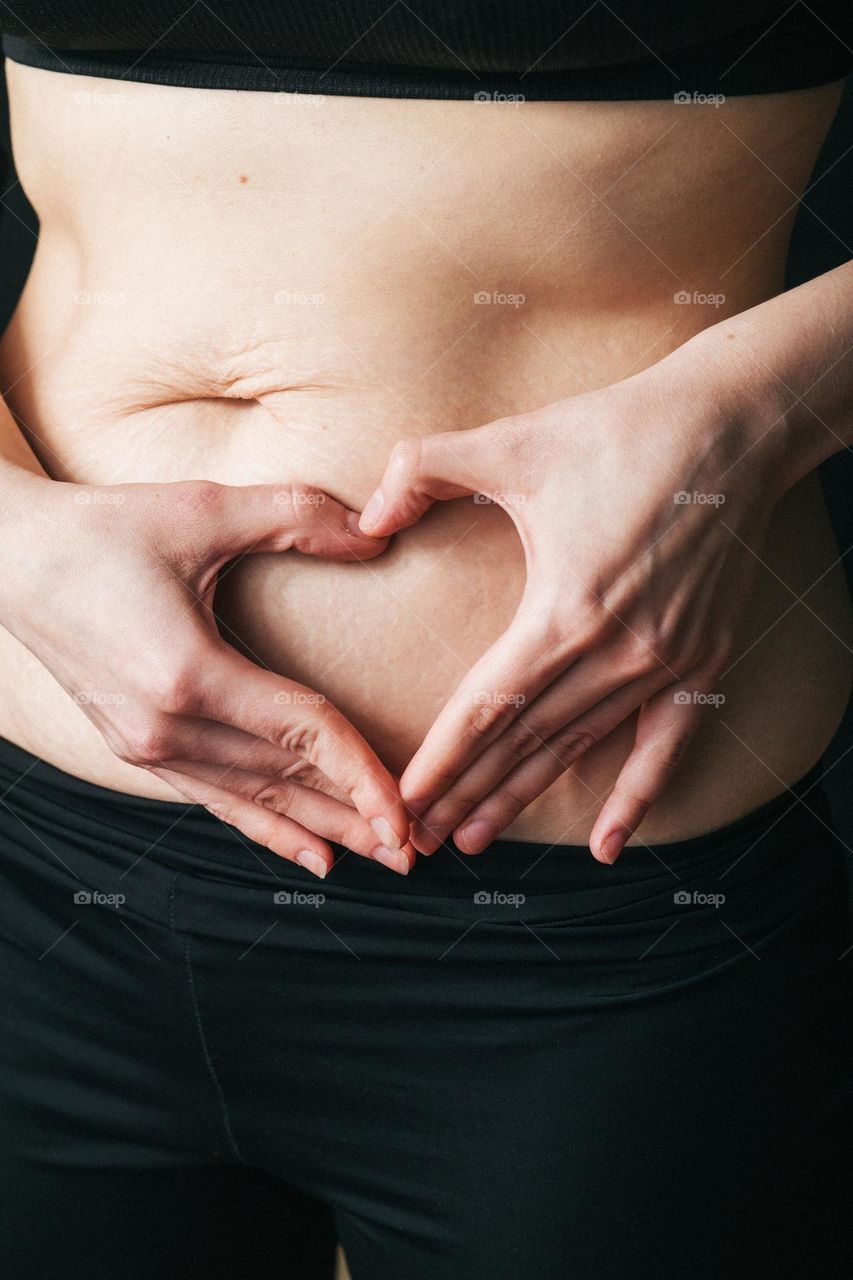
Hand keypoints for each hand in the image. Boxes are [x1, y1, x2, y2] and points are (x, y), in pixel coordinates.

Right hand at [2, 475, 412, 876]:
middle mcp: (164, 726)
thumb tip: (377, 533)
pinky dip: (264, 826)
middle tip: (415, 850)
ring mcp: (145, 745)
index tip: (407, 810)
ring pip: (253, 799)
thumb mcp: (202, 509)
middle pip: (283, 780)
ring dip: (319, 828)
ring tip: (377, 856)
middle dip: (355, 816)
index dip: (361, 773)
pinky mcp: (135, 746)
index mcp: (186, 674)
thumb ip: (295, 517)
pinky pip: (214, 797)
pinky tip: (309, 853)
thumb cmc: (104, 531)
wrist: (11, 561)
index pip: (299, 734)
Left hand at [360, 352, 784, 861]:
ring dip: (523, 796)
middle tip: (416, 841)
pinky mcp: (702, 662)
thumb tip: (365, 518)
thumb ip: (422, 470)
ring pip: (578, 749)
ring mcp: (665, 663)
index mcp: (566, 609)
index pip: (487, 707)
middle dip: (465, 793)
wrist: (731, 427)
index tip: (404, 803)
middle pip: (524, 741)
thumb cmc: (618, 432)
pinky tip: (606, 845)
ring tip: (473, 839)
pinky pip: (665, 747)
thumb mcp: (511, 441)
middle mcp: (618, 651)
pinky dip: (636, 797)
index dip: (441, 761)